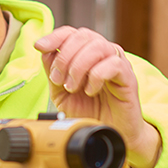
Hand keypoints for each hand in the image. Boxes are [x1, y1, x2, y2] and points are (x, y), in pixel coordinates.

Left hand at [34, 26, 160, 167]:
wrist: (108, 134)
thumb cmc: (89, 113)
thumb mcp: (62, 94)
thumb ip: (53, 74)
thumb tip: (45, 52)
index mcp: (85, 55)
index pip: (71, 33)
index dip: (54, 36)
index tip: (39, 47)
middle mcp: (102, 55)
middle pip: (83, 36)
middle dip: (64, 57)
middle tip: (58, 80)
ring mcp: (117, 64)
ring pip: (97, 46)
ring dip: (78, 66)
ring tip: (72, 87)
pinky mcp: (128, 78)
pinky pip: (113, 64)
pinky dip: (96, 76)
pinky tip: (90, 91)